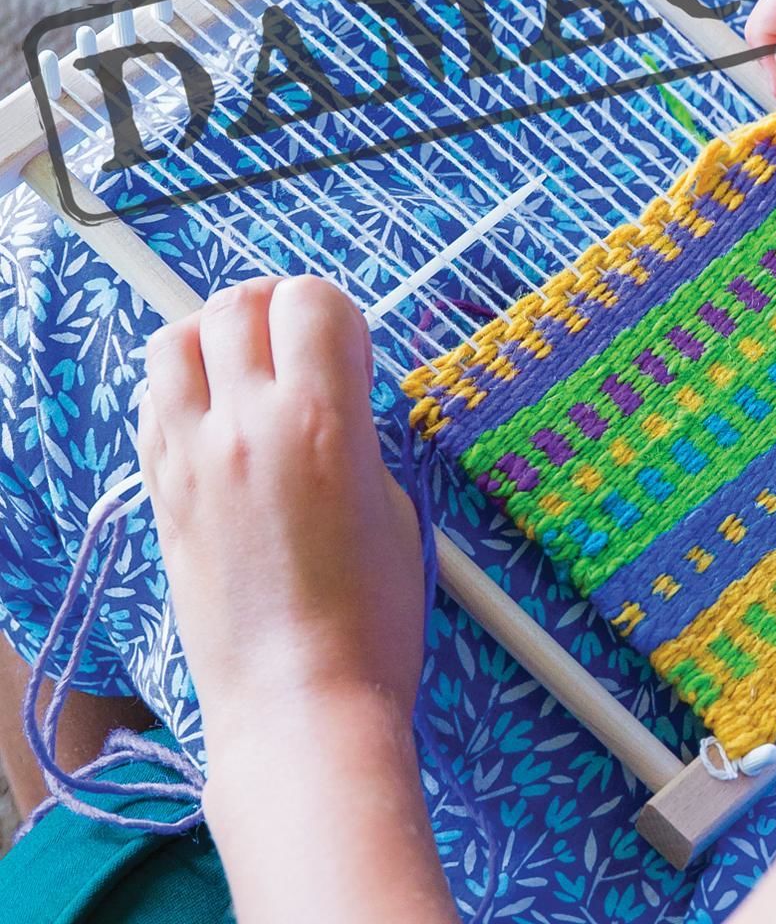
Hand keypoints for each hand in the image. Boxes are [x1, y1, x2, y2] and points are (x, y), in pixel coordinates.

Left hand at [137, 275, 424, 751]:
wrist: (300, 702)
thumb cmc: (374, 617)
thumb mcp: (396, 506)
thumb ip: (359, 436)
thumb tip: (330, 404)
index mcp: (324, 421)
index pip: (311, 301)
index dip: (337, 313)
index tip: (349, 349)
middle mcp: (248, 425)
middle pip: (237, 305)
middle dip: (274, 308)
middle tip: (298, 344)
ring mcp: (191, 459)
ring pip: (173, 341)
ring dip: (213, 335)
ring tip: (243, 365)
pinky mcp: (159, 495)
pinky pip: (151, 405)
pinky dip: (181, 388)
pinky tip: (212, 417)